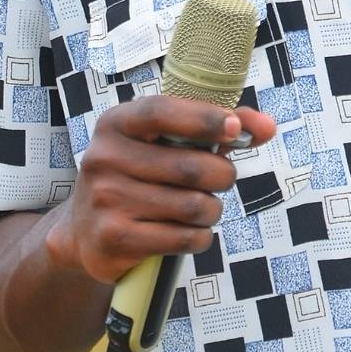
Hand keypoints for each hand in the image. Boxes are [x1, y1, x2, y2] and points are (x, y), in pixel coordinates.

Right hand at [46, 96, 277, 284]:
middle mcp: (104, 159)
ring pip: (194, 206)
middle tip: (220, 179)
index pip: (161, 112)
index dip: (204, 119)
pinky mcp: (114, 239)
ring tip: (201, 208)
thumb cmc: (139, 177)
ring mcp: (106, 200)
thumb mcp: (162, 144)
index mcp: (115, 125)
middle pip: (190, 167)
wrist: (84, 233)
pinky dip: (200, 236)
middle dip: (222, 175)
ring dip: (212, 210)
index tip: (236, 129)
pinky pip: (185, 237)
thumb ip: (216, 129)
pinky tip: (188, 231)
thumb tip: (266, 126)